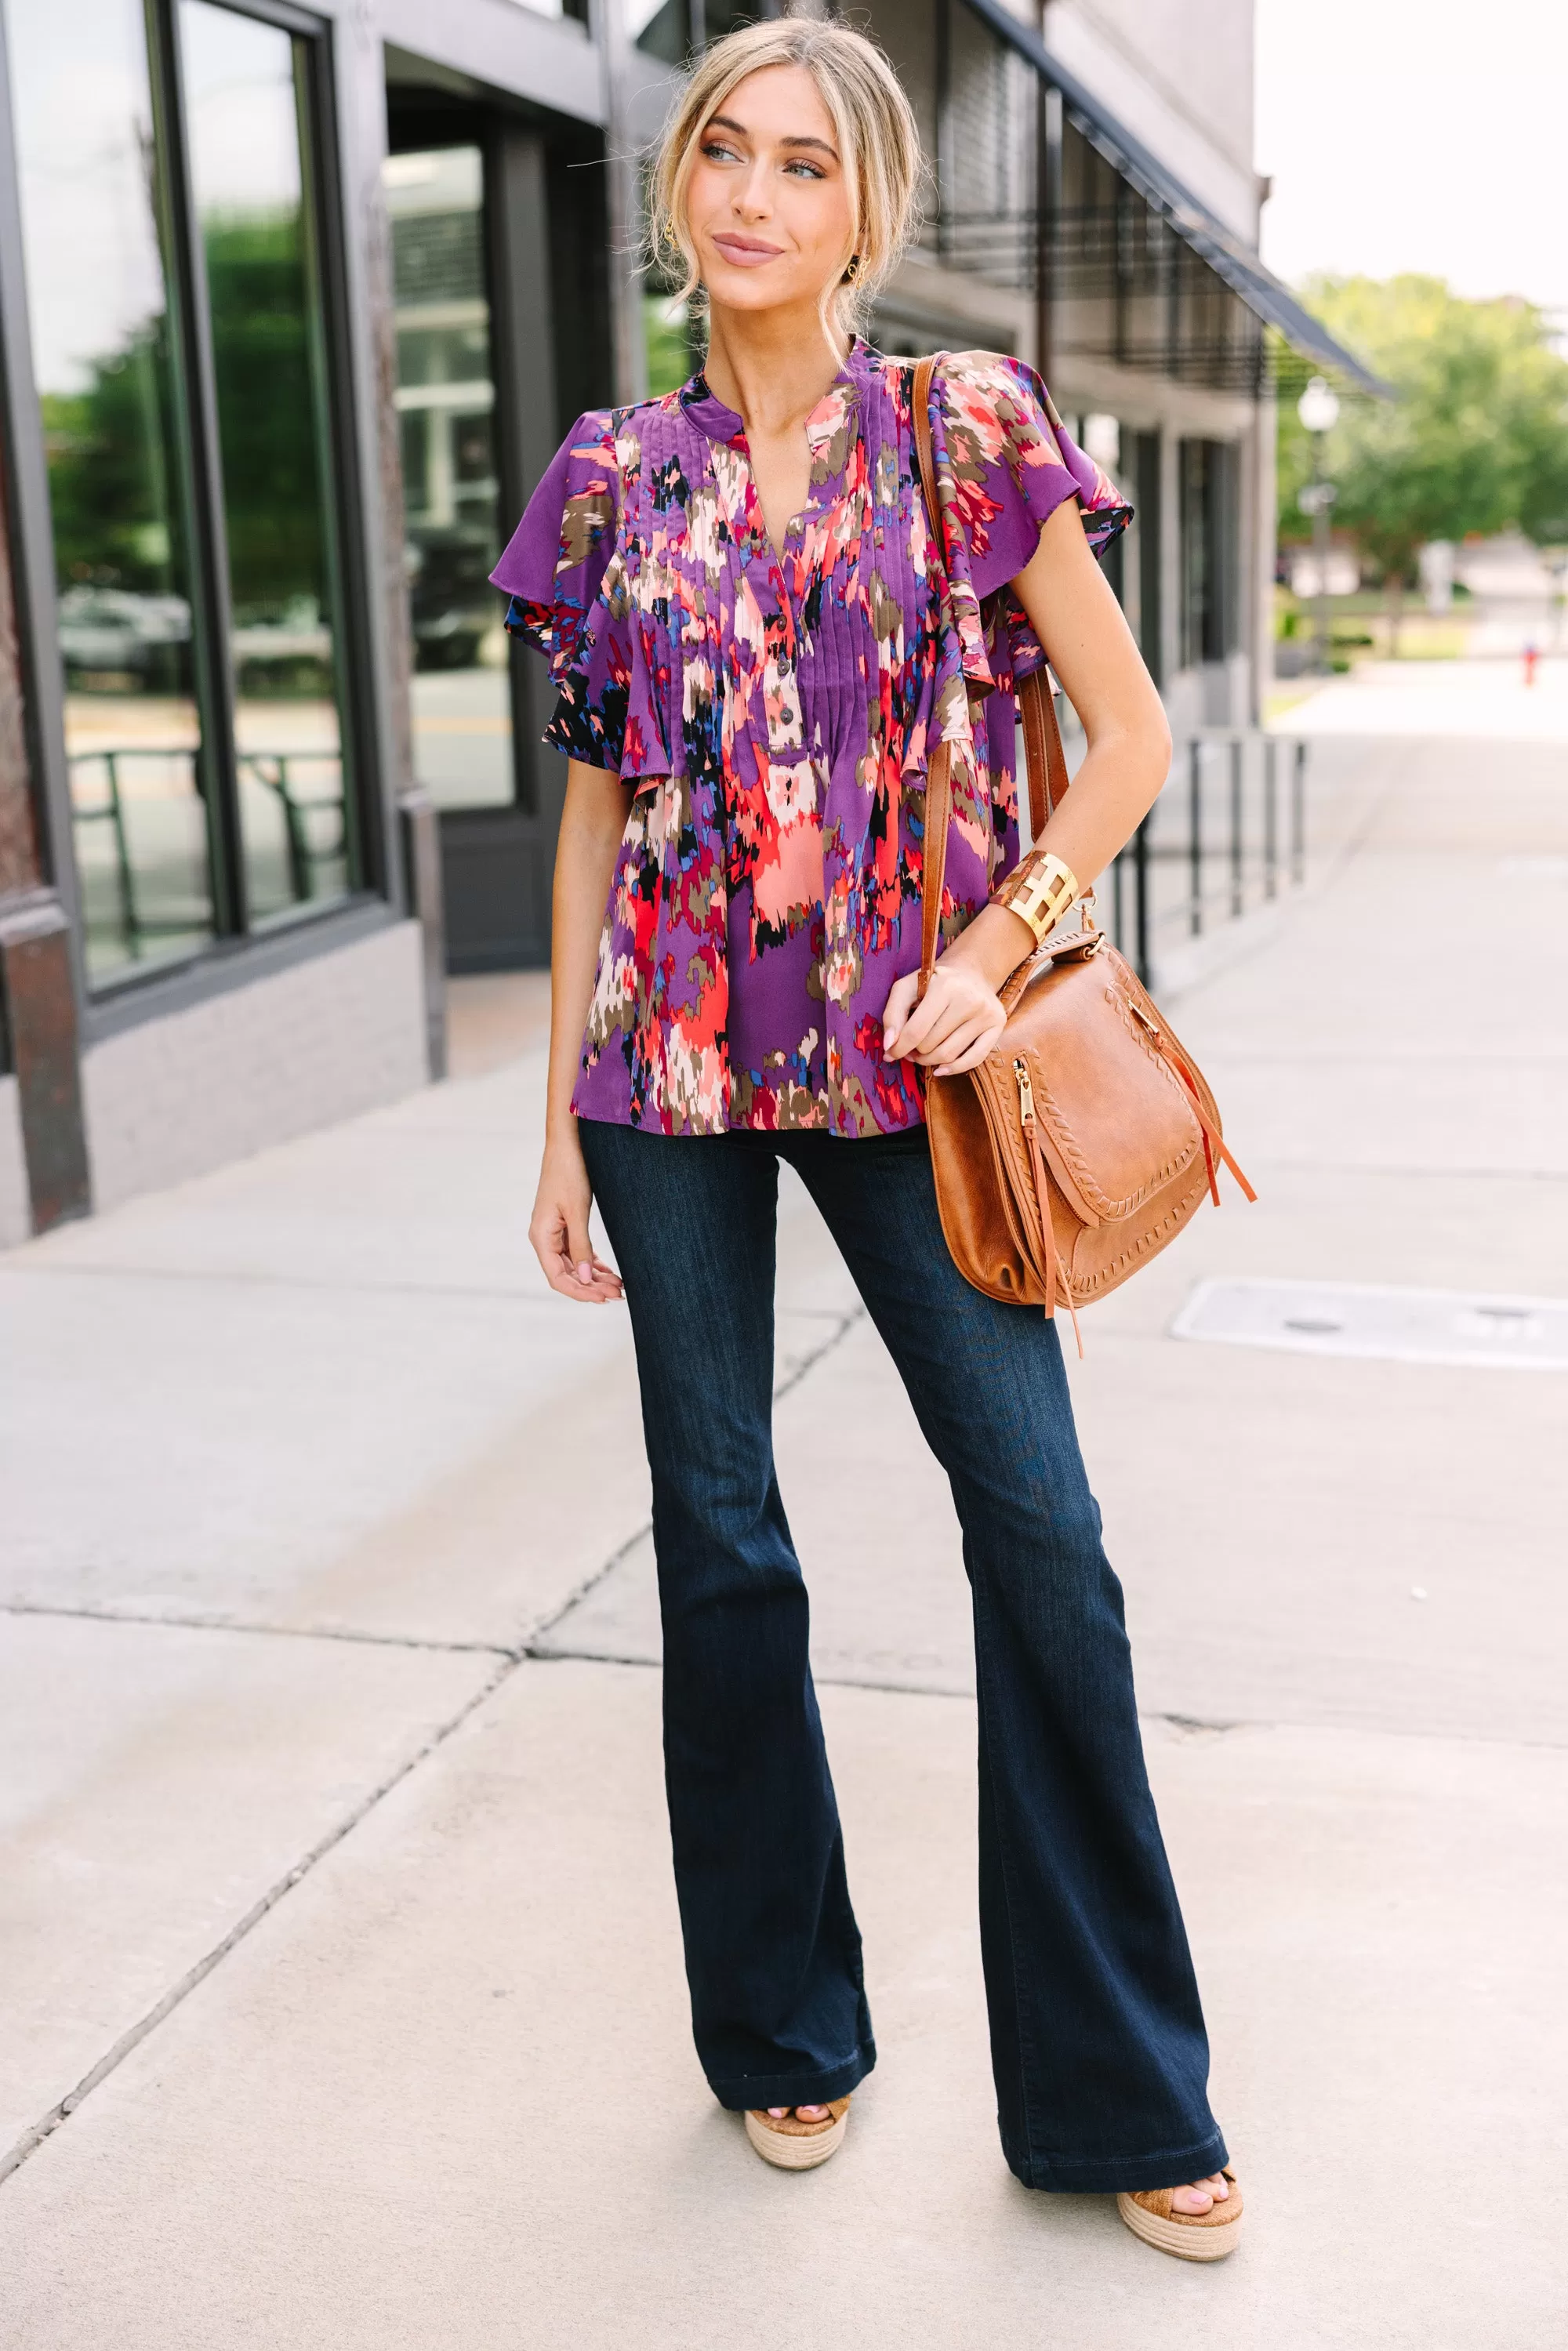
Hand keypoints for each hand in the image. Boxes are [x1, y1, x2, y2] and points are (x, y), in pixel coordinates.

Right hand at [529, 1132, 623, 1303]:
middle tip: (619, 1294)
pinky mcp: (564, 1225)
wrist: (566, 1143)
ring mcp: (553, 1232)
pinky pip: (577, 1252)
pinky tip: (609, 1272)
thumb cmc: (569, 1171)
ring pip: (573, 1265)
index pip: (558, 1278)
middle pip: (567, 1275)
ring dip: (595, 1277)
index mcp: (541, 1237)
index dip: (581, 1292)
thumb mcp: (577, 1211)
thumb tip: (586, 1279)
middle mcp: (544, 1238)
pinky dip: (593, 1263)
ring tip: (618, 1287)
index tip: (604, 1298)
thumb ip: (581, 1247)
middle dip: (592, 1287)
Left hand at [882, 952, 1006, 1078]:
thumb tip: (889, 1045)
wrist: (971, 972)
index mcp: (945, 986)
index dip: (899, 1047)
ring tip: (922, 1054)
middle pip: (931, 1045)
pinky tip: (940, 1070)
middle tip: (910, 1049)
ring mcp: (986, 1013)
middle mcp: (969, 999)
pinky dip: (954, 1069)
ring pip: (949, 1054)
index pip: (916, 1030)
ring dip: (929, 1061)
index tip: (890, 1053)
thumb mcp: (907, 988)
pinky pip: (974, 1059)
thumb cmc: (934, 983)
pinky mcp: (998, 1024)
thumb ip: (892, 1013)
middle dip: (914, 1051)